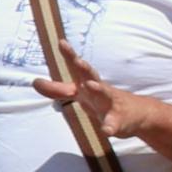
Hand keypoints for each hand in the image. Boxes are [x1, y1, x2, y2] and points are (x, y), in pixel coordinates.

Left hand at [30, 52, 171, 144]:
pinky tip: (107, 130)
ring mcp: (110, 104)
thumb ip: (57, 89)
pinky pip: (114, 124)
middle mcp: (99, 90)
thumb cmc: (102, 100)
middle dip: (85, 68)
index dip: (69, 55)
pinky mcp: (119, 121)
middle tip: (78, 60)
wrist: (137, 114)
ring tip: (90, 85)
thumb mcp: (79, 94)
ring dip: (97, 90)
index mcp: (88, 83)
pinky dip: (110, 126)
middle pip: (92, 76)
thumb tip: (34, 82)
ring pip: (105, 95)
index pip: (77, 67)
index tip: (61, 42)